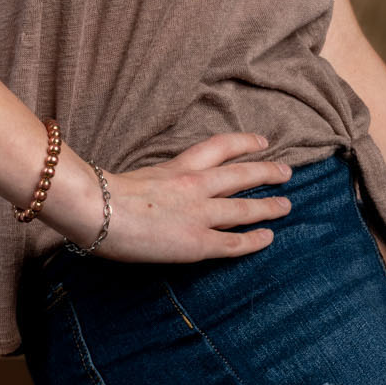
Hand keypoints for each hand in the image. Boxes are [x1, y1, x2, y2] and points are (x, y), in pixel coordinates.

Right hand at [54, 131, 291, 263]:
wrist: (98, 208)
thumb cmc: (102, 193)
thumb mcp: (136, 176)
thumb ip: (154, 180)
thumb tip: (154, 192)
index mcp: (179, 167)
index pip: (220, 147)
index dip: (244, 143)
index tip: (262, 142)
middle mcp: (197, 185)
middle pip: (242, 174)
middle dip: (267, 172)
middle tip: (286, 172)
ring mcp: (200, 214)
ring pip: (245, 206)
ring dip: (269, 206)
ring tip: (286, 205)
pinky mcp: (198, 242)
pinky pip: (234, 242)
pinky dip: (254, 240)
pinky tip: (268, 238)